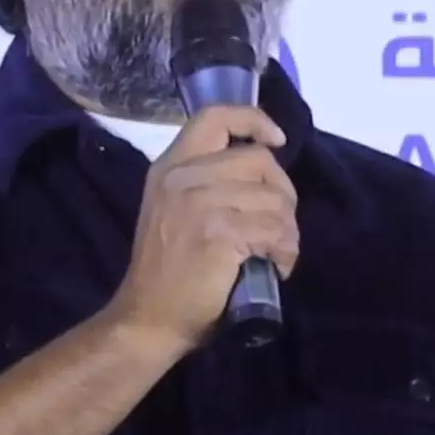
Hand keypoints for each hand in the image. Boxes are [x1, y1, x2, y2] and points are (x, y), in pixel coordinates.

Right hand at [110, 105, 298, 350]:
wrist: (148, 318)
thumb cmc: (165, 270)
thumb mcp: (171, 208)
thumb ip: (204, 181)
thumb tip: (262, 169)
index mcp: (170, 166)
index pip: (215, 116)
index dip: (254, 120)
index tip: (275, 140)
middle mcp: (183, 176)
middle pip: (259, 160)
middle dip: (282, 193)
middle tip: (277, 226)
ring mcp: (200, 203)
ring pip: (275, 200)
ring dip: (287, 231)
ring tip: (276, 253)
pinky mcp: (220, 233)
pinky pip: (275, 231)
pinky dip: (285, 252)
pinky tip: (276, 267)